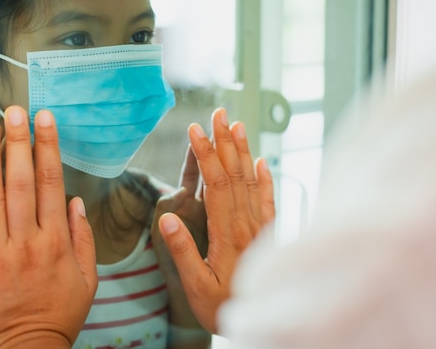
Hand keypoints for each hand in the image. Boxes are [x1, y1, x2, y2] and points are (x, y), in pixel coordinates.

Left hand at [0, 106, 97, 348]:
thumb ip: (83, 239)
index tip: (44, 119)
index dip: (48, 147)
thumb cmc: (57, 316)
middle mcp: (27, 243)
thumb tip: (76, 202)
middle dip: (18, 142)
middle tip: (13, 111)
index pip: (53, 184)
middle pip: (22, 182)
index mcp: (56, 242)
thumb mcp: (87, 280)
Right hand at [157, 107, 274, 332]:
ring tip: (237, 126)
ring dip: (243, 152)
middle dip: (225, 142)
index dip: (206, 154)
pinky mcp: (269, 234)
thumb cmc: (223, 308)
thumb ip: (182, 251)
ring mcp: (261, 227)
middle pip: (236, 174)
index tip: (196, 129)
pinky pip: (268, 200)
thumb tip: (167, 217)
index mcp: (228, 233)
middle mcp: (248, 224)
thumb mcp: (196, 285)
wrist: (264, 322)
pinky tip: (262, 162)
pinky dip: (265, 178)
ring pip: (252, 181)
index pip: (216, 184)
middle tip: (219, 114)